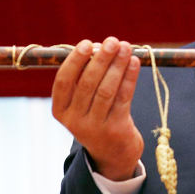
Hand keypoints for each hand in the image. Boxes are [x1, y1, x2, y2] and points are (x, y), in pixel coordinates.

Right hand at [52, 37, 143, 180]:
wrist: (112, 153)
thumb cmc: (96, 115)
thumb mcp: (83, 101)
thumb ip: (85, 76)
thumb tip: (100, 46)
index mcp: (60, 110)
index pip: (63, 81)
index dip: (75, 61)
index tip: (87, 43)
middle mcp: (74, 120)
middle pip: (87, 84)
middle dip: (101, 59)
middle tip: (113, 41)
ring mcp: (95, 127)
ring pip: (106, 90)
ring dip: (117, 65)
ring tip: (125, 47)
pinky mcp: (116, 129)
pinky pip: (123, 98)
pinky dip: (129, 77)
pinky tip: (134, 62)